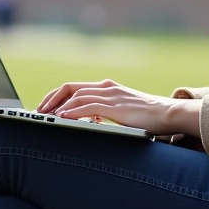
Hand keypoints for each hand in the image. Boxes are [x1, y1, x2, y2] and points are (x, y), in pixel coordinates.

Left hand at [37, 79, 201, 136]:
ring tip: (45, 116)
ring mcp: (111, 95)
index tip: (45, 107)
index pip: (75, 88)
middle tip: (39, 111)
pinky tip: (63, 118)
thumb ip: (106, 112)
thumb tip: (89, 121)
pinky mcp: (116, 106)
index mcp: (107, 87)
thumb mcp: (123, 112)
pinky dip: (73, 111)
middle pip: (70, 88)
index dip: (57, 96)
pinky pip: (88, 107)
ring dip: (57, 106)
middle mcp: (106, 87)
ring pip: (76, 96)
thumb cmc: (149, 116)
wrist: (169, 114)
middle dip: (51, 98)